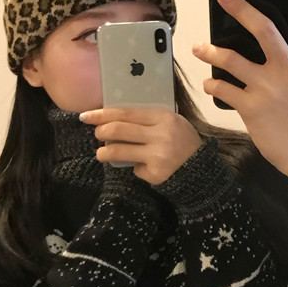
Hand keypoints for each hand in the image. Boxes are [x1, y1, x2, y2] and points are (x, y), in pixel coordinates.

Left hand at [80, 108, 202, 185]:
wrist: (200, 168)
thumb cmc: (182, 141)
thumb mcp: (171, 122)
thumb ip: (147, 119)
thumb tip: (113, 118)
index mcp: (163, 117)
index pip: (126, 113)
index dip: (103, 114)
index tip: (86, 115)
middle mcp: (160, 135)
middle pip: (118, 130)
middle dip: (101, 132)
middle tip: (97, 134)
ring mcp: (157, 155)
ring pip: (118, 151)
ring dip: (104, 153)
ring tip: (102, 154)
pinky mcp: (156, 173)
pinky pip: (135, 169)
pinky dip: (134, 168)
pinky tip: (141, 167)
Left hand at [192, 0, 287, 219]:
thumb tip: (271, 39)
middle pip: (264, 28)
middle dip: (241, 8)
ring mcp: (271, 88)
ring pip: (232, 58)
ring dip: (211, 51)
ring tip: (200, 48)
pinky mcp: (253, 108)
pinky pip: (224, 88)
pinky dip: (213, 84)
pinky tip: (211, 84)